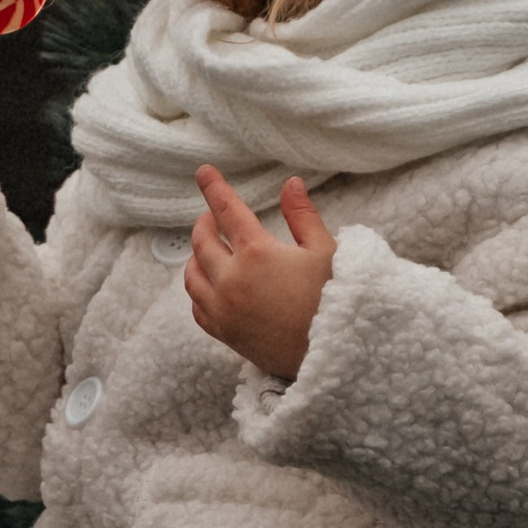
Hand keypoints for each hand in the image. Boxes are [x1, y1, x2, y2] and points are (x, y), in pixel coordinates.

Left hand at [184, 167, 335, 379]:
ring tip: (208, 249)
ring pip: (192, 276)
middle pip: (202, 242)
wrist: (334, 355)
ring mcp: (225, 309)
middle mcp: (232, 280)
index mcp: (257, 253)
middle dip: (205, 223)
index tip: (204, 173)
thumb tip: (290, 184)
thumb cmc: (335, 299)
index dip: (214, 188)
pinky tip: (208, 286)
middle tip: (213, 217)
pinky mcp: (226, 334)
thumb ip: (303, 216)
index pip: (226, 210)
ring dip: (196, 257)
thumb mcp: (325, 251)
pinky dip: (198, 292)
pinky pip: (197, 308)